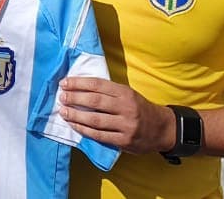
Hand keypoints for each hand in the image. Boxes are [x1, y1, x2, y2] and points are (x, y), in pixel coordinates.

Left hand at [58, 77, 175, 153]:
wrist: (162, 129)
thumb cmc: (139, 108)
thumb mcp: (128, 94)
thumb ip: (108, 92)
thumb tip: (79, 88)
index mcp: (125, 92)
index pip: (98, 85)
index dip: (79, 83)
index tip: (64, 83)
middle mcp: (126, 107)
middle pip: (95, 101)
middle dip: (75, 98)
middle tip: (62, 97)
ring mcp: (125, 125)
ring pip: (95, 119)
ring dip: (76, 115)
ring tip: (63, 112)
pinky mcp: (124, 140)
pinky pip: (99, 135)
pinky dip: (84, 130)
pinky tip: (74, 125)